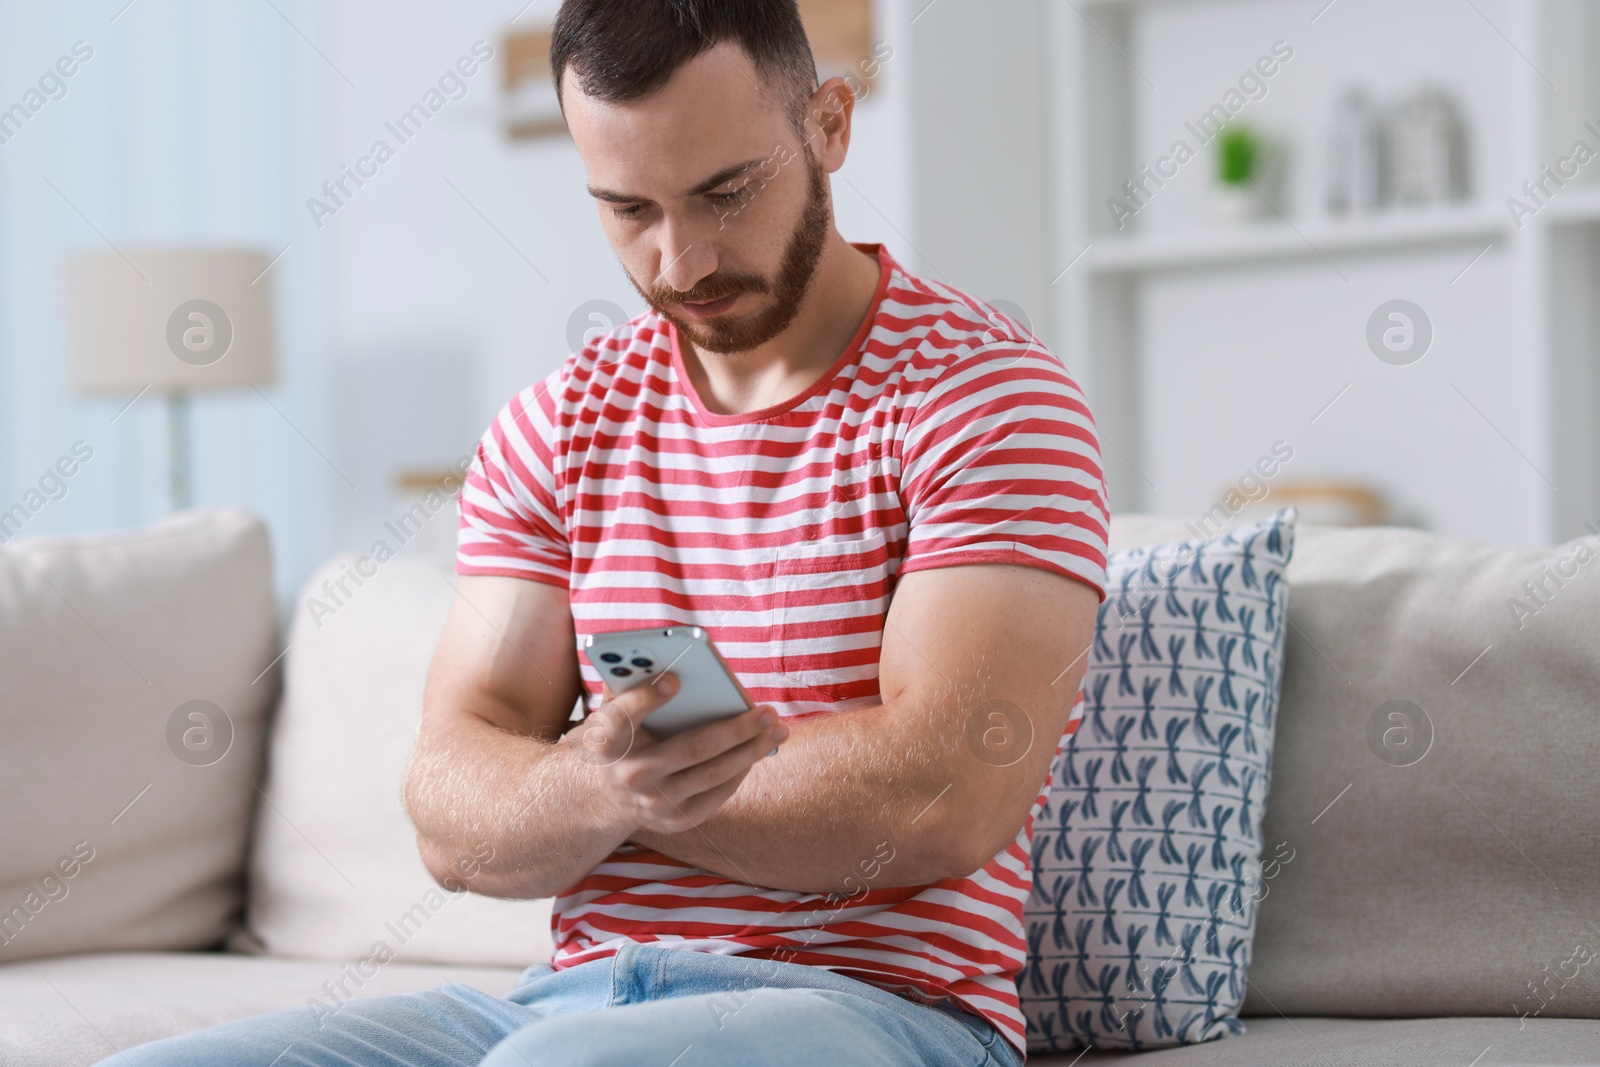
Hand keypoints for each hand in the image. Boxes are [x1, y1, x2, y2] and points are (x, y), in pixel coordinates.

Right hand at [565, 671, 788, 834]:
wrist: (607, 796)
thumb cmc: (621, 736)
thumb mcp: (611, 710)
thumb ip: (629, 684)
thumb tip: (666, 659)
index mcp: (605, 740)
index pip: (622, 717)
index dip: (646, 698)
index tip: (676, 680)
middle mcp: (630, 776)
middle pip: (690, 749)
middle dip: (735, 729)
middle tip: (768, 711)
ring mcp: (654, 803)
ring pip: (713, 773)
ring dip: (751, 750)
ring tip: (778, 729)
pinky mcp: (675, 821)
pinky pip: (717, 794)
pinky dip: (741, 770)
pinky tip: (759, 750)